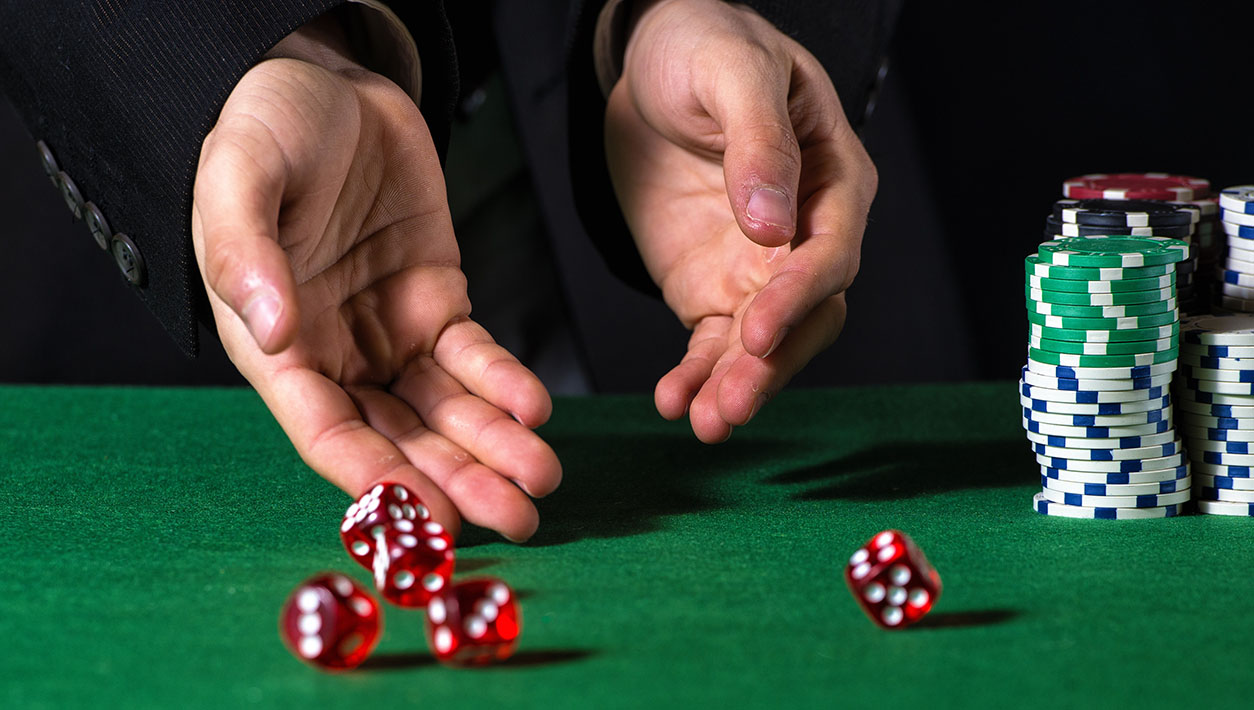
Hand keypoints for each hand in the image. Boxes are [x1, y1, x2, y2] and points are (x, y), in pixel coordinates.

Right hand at [190, 19, 559, 540]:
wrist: (327, 81)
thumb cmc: (265, 128)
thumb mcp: (239, 177)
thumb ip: (245, 253)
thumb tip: (272, 331)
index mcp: (277, 347)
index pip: (329, 434)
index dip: (381, 481)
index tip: (433, 518)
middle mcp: (336, 355)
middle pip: (400, 438)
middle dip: (459, 482)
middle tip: (518, 519)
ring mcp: (388, 331)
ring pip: (445, 409)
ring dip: (494, 446)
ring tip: (542, 478)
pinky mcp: (435, 300)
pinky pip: (473, 355)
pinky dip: (505, 383)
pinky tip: (536, 407)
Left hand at [605, 0, 877, 441]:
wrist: (652, 62)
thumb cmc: (706, 47)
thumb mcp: (733, 72)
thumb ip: (758, 143)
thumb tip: (771, 225)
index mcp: (834, 180)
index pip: (830, 252)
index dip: (799, 294)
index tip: (759, 329)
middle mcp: (806, 236)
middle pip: (807, 316)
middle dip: (769, 364)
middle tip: (728, 405)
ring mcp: (759, 269)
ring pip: (762, 345)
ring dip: (736, 385)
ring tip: (702, 420)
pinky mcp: (712, 289)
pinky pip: (711, 344)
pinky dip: (696, 375)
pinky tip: (674, 402)